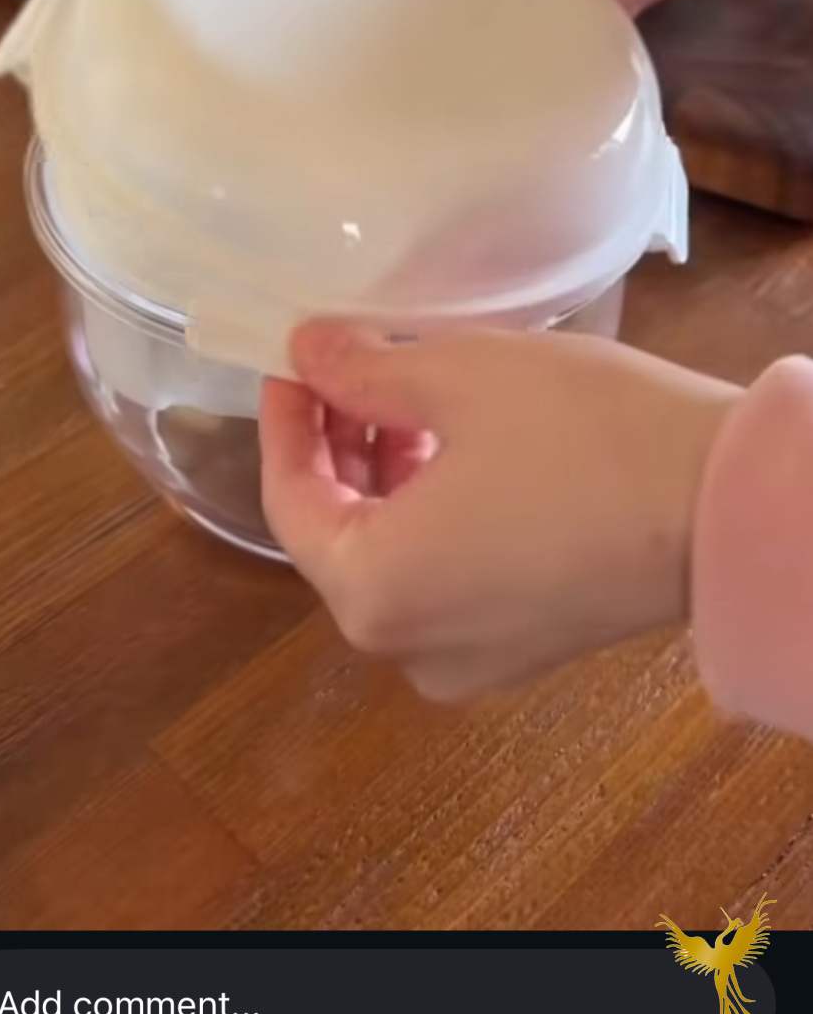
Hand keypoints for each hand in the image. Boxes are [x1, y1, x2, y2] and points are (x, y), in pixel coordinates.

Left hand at [260, 323, 738, 702]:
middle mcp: (408, 649)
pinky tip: (457, 448)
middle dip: (339, 447)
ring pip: (395, 559)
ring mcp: (470, 661)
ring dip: (387, 478)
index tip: (294, 360)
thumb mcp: (459, 377)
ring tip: (410, 395)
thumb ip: (363, 370)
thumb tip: (307, 352)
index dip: (287, 422)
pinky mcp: (523, 649)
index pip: (291, 501)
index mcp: (374, 594)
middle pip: (341, 536)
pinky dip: (434, 518)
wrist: (727, 508)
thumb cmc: (585, 436)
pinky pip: (446, 581)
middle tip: (352, 365)